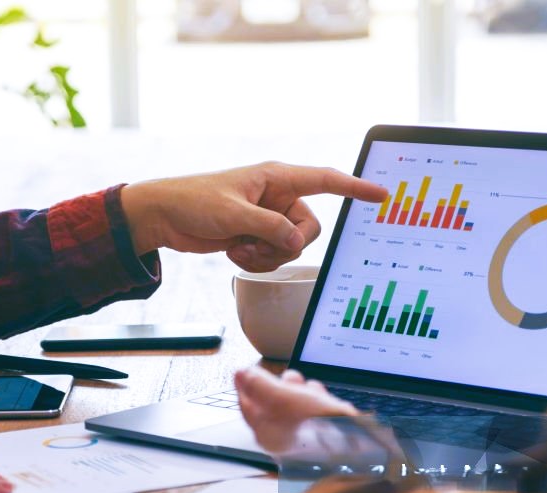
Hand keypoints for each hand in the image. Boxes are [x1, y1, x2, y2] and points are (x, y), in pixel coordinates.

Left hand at [121, 162, 387, 271]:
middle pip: (308, 229)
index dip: (355, 188)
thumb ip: (269, 228)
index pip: (325, 181)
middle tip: (255, 242)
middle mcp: (277, 197)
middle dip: (284, 244)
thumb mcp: (233, 214)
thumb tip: (296, 243)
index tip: (381, 194)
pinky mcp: (256, 236)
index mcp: (276, 178)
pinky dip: (255, 260)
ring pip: (290, 247)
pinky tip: (232, 251)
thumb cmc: (193, 202)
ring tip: (237, 245)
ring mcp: (267, 219)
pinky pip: (272, 257)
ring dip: (265, 255)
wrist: (164, 217)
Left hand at [236, 367, 407, 474]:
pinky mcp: (322, 440)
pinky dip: (317, 405)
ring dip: (302, 394)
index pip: (247, 406)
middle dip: (280, 387)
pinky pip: (315, 418)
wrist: (356, 454)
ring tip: (312, 387)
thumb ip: (260, 384)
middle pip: (272, 407)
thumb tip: (241, 373)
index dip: (246, 385)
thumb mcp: (282, 397)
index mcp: (265, 433)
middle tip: (290, 377)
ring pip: (296, 410)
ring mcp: (302, 441)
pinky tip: (325, 399)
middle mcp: (280, 440)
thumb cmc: (316, 427)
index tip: (244, 370)